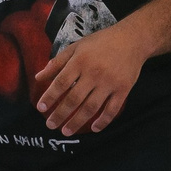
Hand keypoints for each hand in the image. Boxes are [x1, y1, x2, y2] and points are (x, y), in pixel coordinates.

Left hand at [32, 22, 149, 135]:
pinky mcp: (123, 89)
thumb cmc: (101, 42)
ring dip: (77, 122)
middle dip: (60, 114)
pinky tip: (94, 128)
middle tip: (50, 125)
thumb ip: (57, 62)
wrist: (132, 39)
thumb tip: (38, 77)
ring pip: (91, 107)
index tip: (40, 108)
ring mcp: (109, 83)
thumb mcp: (76, 47)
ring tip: (66, 131)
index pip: (61, 83)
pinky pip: (112, 109)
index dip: (50, 96)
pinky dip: (103, 121)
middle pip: (74, 99)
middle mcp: (94, 73)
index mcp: (80, 61)